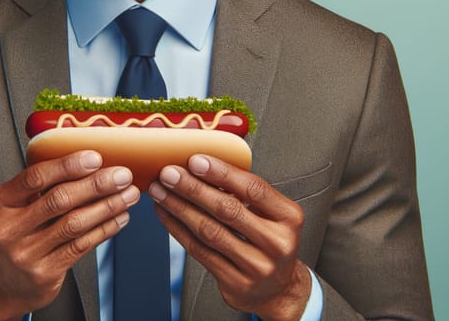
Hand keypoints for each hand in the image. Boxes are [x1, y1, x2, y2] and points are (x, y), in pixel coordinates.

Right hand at [0, 150, 139, 320]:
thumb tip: (91, 161)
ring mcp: (25, 253)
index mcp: (0, 201)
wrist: (8, 283)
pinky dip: (104, 228)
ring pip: (74, 223)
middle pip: (59, 200)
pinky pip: (81, 245)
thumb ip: (44, 185)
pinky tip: (119, 217)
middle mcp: (8, 227)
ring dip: (107, 206)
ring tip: (128, 195)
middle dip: (96, 185)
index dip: (67, 165)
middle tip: (122, 176)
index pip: (36, 177)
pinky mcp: (44, 273)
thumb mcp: (18, 205)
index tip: (95, 157)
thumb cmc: (20, 233)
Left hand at [149, 154, 309, 320]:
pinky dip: (178, 229)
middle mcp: (277, 244)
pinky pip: (200, 251)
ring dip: (179, 207)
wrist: (278, 287)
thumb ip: (244, 190)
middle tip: (169, 173)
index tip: (195, 160)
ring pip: (209, 231)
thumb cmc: (268, 238)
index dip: (222, 173)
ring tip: (161, 190)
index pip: (253, 189)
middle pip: (227, 210)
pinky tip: (166, 213)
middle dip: (192, 188)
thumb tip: (201, 162)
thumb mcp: (270, 212)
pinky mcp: (236, 284)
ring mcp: (257, 267)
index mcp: (288, 217)